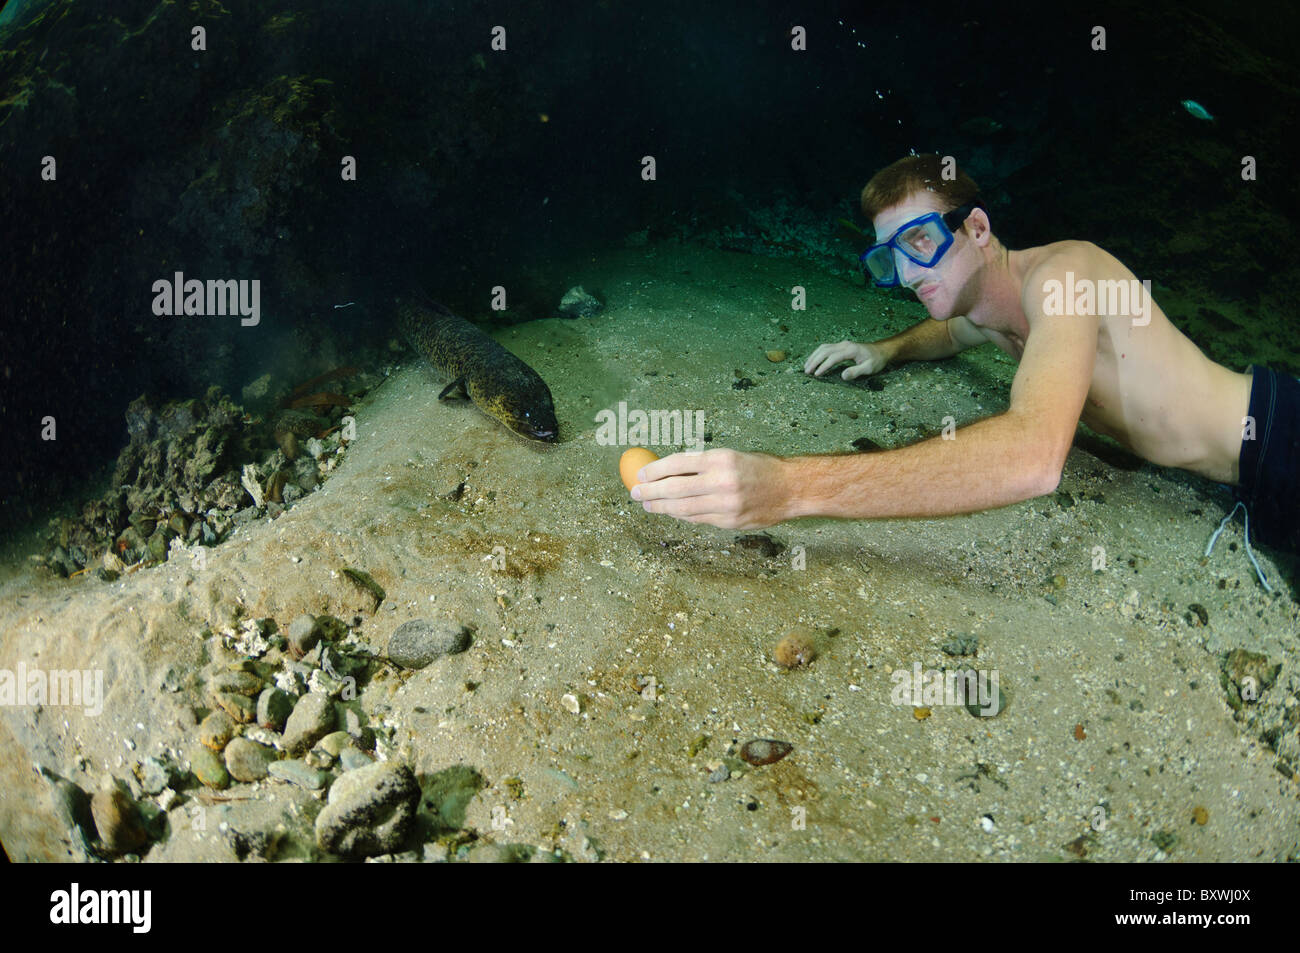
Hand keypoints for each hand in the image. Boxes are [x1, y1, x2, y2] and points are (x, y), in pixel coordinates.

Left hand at [629, 448, 791, 529]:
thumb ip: (701, 464)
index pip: (678, 463)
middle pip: (675, 488)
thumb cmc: (758, 468)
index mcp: (720, 459)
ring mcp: (726, 504)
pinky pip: (698, 519)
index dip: (655, 470)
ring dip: (662, 508)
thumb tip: (666, 471)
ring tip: (648, 506)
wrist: (790, 489)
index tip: (641, 474)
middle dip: (650, 492)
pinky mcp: (730, 522)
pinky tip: (672, 512)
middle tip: (635, 493)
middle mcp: (722, 481)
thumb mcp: (730, 456)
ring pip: (683, 508)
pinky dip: (682, 516)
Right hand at [804, 340, 887, 380]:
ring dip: (814, 356)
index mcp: (851, 350)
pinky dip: (817, 354)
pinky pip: (826, 348)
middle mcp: (844, 345)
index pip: (833, 357)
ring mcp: (842, 344)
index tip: (817, 374)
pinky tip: (813, 360)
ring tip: (806, 367)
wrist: (881, 351)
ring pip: (823, 347)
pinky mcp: (841, 346)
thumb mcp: (869, 368)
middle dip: (814, 361)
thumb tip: (842, 376)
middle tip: (807, 372)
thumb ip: (856, 372)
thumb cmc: (876, 360)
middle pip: (825, 350)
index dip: (824, 366)